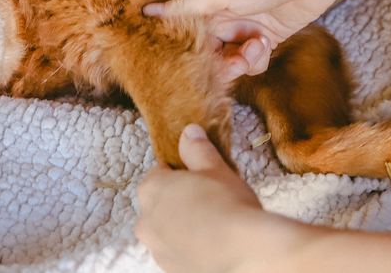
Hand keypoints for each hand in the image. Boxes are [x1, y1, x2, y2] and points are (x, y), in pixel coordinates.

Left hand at [136, 124, 311, 272]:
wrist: (245, 252)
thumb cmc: (229, 204)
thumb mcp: (216, 169)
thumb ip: (197, 150)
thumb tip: (190, 132)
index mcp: (152, 189)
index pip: (157, 174)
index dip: (179, 174)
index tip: (198, 179)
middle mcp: (145, 220)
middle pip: (157, 204)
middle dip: (175, 201)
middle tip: (206, 201)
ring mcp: (156, 248)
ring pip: (163, 231)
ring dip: (178, 227)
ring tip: (210, 226)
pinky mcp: (169, 269)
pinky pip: (173, 253)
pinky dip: (186, 248)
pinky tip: (209, 246)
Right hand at [144, 0, 341, 80]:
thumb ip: (184, 7)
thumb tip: (146, 12)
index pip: (179, 31)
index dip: (181, 50)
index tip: (185, 65)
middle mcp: (218, 15)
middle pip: (203, 53)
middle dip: (213, 63)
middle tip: (228, 61)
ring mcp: (242, 28)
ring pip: (227, 61)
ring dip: (238, 62)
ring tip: (253, 47)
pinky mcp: (265, 38)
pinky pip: (251, 62)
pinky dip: (256, 60)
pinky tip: (264, 45)